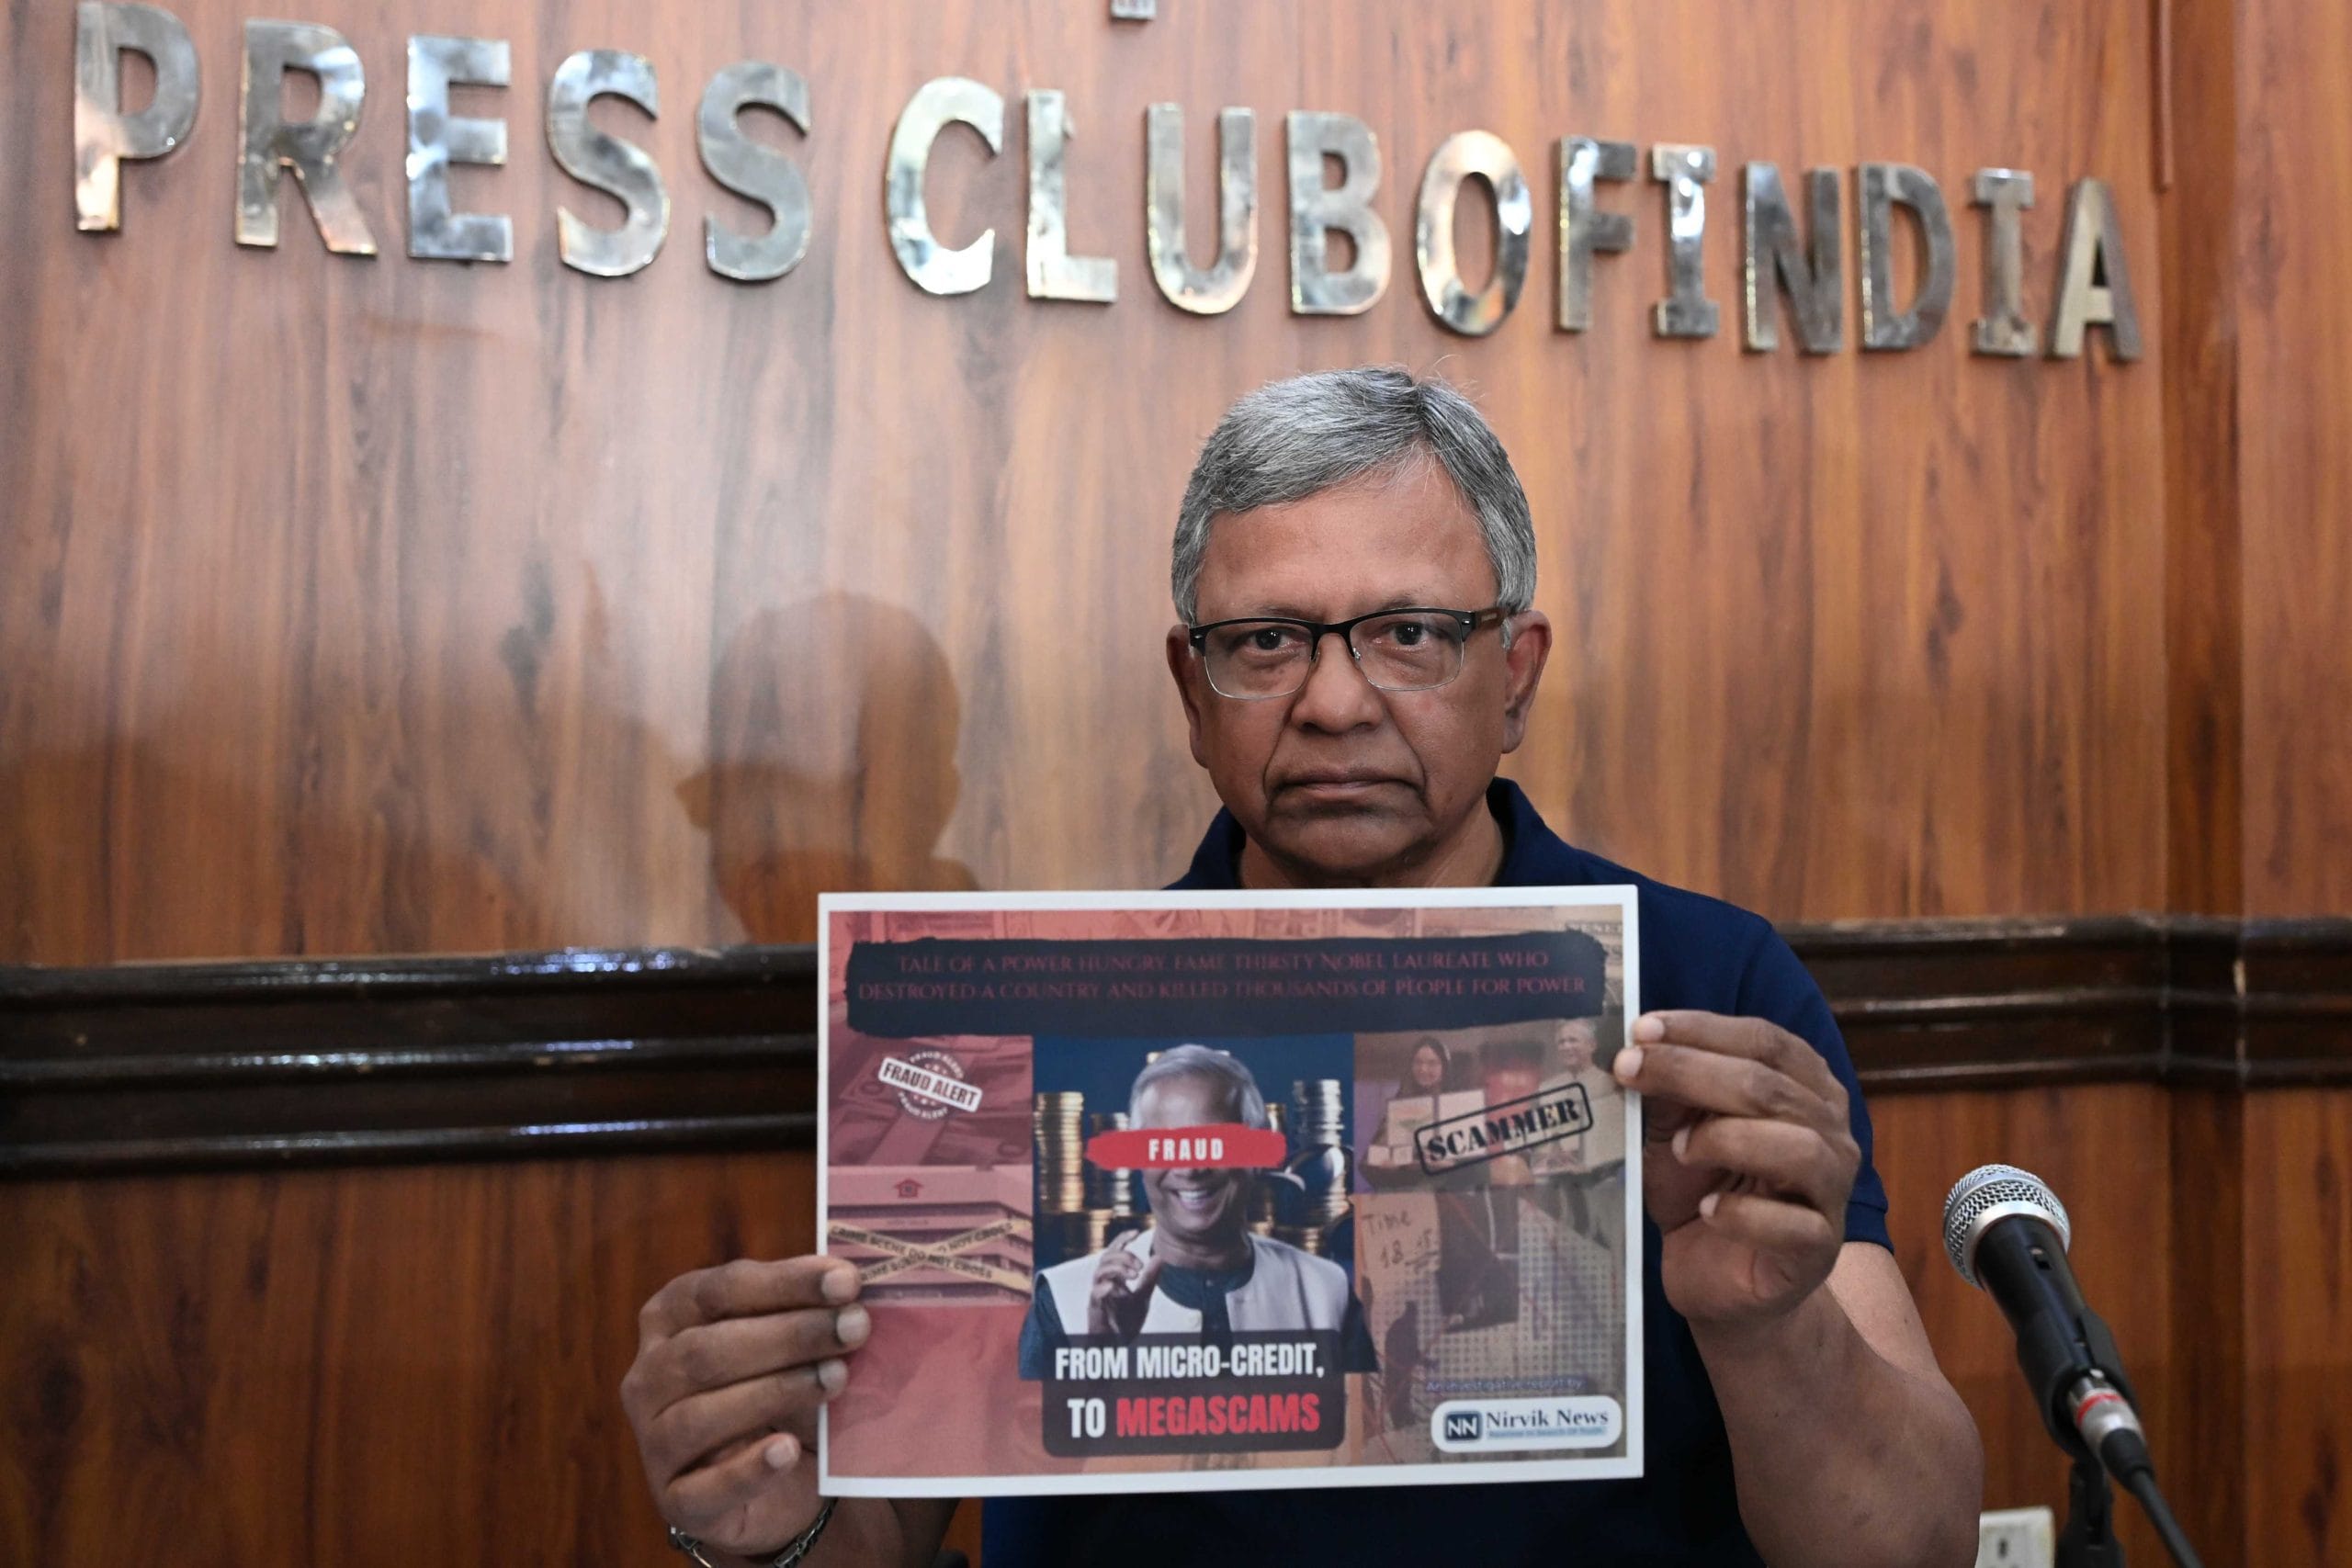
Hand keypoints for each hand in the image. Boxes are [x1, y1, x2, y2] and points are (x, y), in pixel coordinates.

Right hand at [620, 1256, 868, 1559]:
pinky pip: (706, 1488)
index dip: (784, 1282)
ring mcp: (654, 1442)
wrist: (781, 1485)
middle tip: (855, 1326)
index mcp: (671, 1317)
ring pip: (700, 1414)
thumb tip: (850, 1278)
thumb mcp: (795, 1343)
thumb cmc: (784, 1393)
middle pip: (707, 1350)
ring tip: (836, 1378)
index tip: (847, 1280)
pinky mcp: (676, 1501)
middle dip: (789, 1335)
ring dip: (775, 1392)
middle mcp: (648, 1376)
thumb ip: (811, 1310)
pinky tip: (787, 1450)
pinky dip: (748, 1469)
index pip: (720, 1290)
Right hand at [1086, 1242, 1163, 1337]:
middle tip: (1141, 1266)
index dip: (1122, 1238)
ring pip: (1100, 1271)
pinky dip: (1104, 1287)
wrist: (1117, 1346)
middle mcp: (1103, 1281)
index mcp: (1113, 1276)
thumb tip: (1159, 1257)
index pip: (1114, 1250)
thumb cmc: (1125, 1321)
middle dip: (1125, 1256)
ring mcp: (1097, 1294)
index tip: (1136, 1232)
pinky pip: (1095, 1293)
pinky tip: (1115, 1286)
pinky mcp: (1094, 1309)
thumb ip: (1150, 1279)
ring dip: (1118, 1268)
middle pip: (1107, 1257)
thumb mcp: (1143, 1297)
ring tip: (1135, 1275)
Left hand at [1613, 1011, 1859, 1327]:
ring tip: (1680, 1150)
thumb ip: (1668, 1093)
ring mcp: (1831, 1193)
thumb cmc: (1703, 1192)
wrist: (1720, 1281)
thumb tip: (1637, 1049)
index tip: (1642, 1029)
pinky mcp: (1818, 1250)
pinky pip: (1792, 1224)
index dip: (1703, 1030)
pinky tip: (1707, 1210)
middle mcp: (1831, 1133)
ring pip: (1799, 1147)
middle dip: (1691, 1072)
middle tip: (1630, 1070)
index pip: (1764, 1041)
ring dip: (1727, 1140)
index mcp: (1804, 1088)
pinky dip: (1744, 1214)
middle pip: (1771, 1087)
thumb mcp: (1676, 1132)